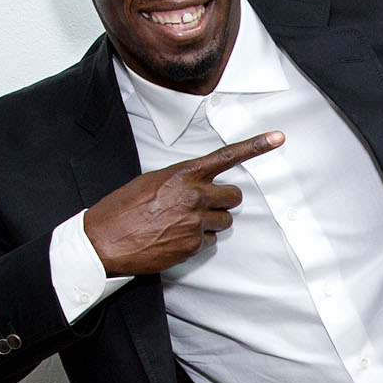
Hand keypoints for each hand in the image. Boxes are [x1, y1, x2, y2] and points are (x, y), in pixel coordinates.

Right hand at [82, 132, 283, 275]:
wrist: (104, 240)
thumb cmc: (123, 209)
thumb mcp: (151, 182)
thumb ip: (181, 180)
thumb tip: (199, 185)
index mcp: (183, 174)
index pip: (227, 156)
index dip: (256, 146)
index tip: (278, 137)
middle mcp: (193, 195)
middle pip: (234, 197)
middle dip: (224, 201)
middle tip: (205, 205)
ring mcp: (195, 222)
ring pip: (223, 221)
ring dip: (210, 222)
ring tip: (181, 223)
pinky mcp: (193, 245)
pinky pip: (209, 242)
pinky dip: (196, 241)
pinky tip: (174, 238)